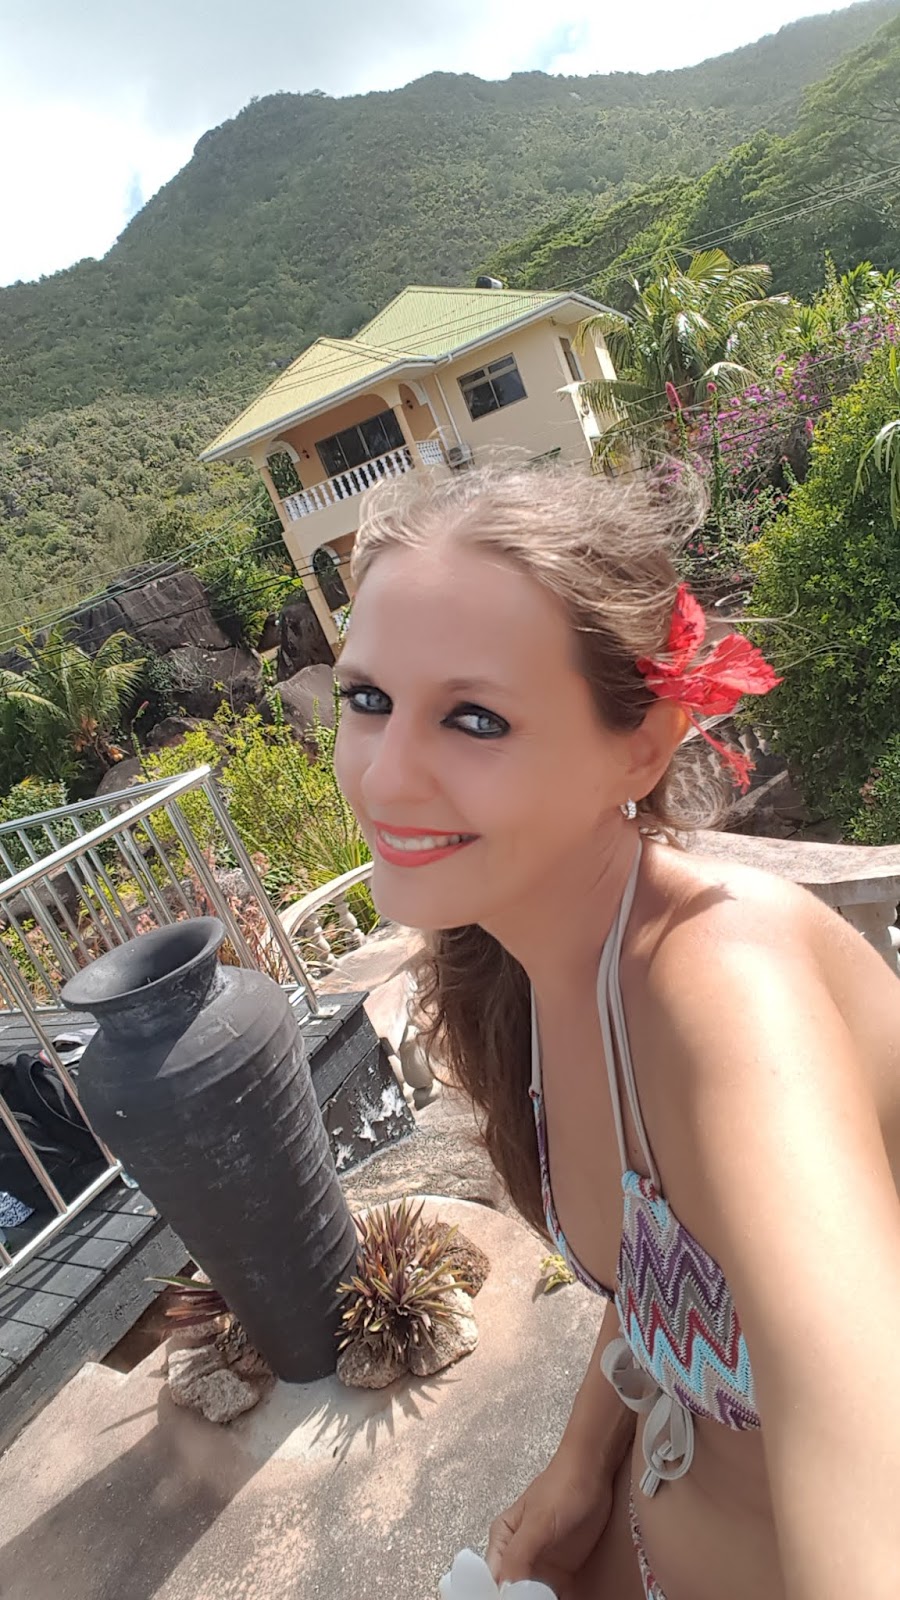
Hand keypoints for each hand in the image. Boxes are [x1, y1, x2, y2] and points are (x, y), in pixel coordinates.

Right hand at [486, 1447, 613, 1596]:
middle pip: (512, 1593)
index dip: (499, 1596)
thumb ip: (519, 1555)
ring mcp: (541, 1567)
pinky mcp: (562, 1573)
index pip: (493, 1581)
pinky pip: (555, 1598)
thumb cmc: (561, 1489)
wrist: (594, 1475)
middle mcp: (518, 1557)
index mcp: (502, 1542)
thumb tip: (505, 1589)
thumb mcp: (538, 1521)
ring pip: (532, 1597)